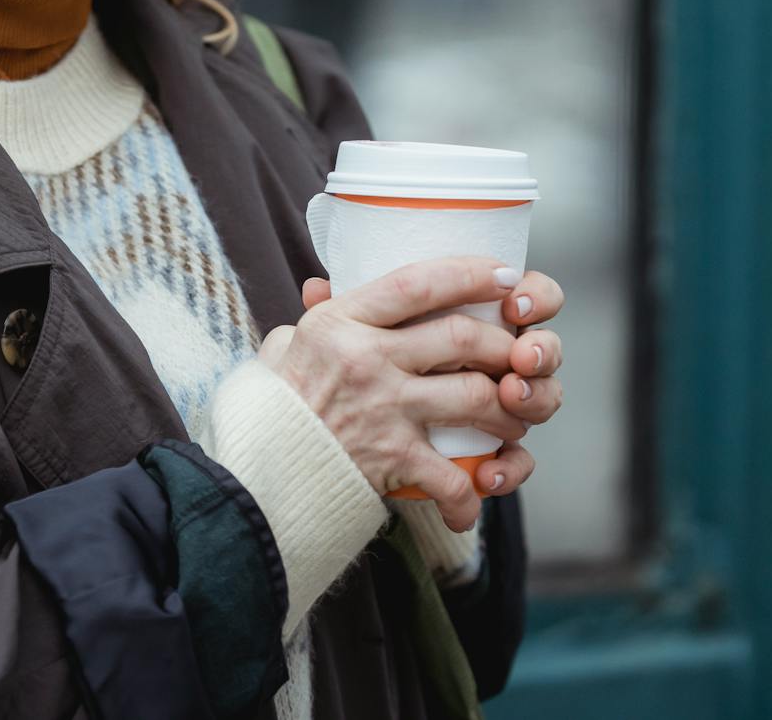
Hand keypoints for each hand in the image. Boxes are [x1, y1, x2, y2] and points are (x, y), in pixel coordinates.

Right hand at [258, 260, 566, 530]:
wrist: (254, 473)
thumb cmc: (271, 407)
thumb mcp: (286, 346)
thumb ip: (314, 317)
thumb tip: (321, 286)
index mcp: (341, 321)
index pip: (417, 282)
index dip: (468, 274)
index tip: (501, 273)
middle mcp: (366, 359)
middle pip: (461, 337)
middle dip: (503, 345)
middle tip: (518, 353)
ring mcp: (383, 409)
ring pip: (475, 397)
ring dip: (508, 409)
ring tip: (514, 416)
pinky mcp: (391, 458)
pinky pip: (452, 475)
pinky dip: (471, 493)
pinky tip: (474, 498)